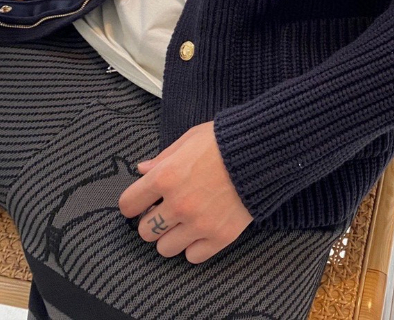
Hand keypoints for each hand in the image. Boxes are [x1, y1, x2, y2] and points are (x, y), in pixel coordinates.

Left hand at [117, 120, 253, 263]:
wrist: (264, 149)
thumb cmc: (226, 140)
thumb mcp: (191, 138)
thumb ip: (164, 156)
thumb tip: (143, 169)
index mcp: (166, 177)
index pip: (129, 204)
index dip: (134, 202)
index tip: (143, 201)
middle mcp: (179, 204)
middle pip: (145, 231)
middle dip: (153, 220)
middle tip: (167, 210)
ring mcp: (199, 223)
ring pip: (165, 248)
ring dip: (172, 235)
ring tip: (185, 220)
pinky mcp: (220, 236)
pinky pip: (193, 256)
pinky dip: (195, 245)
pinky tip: (202, 228)